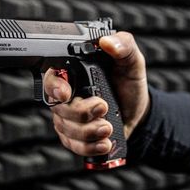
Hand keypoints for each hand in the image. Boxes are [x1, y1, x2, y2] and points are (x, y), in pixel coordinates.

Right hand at [43, 31, 149, 155]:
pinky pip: (73, 146)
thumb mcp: (132, 61)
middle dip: (82, 112)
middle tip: (103, 108)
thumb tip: (108, 42)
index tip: (66, 93)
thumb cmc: (129, 84)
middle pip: (59, 107)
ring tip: (108, 128)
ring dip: (89, 132)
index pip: (51, 77)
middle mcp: (66, 95)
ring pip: (66, 129)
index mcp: (73, 73)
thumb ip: (123, 45)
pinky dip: (89, 147)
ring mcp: (68, 118)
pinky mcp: (75, 137)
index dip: (54, 86)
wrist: (138, 112)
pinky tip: (104, 143)